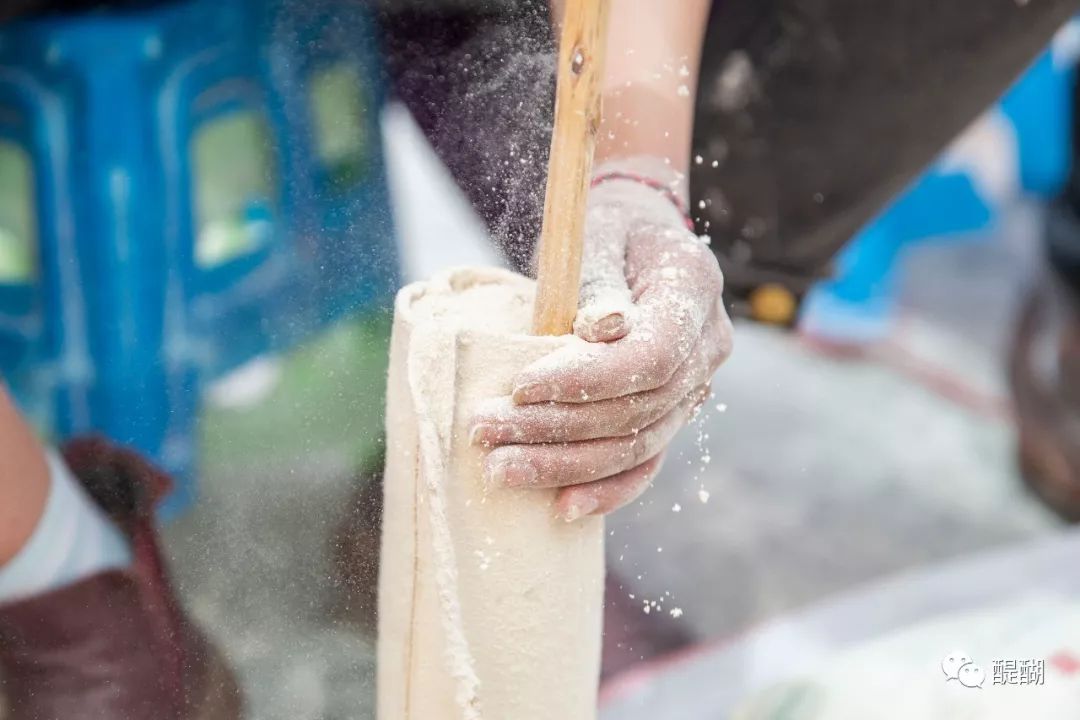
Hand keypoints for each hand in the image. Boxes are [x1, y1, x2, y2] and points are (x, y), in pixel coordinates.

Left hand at [471, 157, 732, 520]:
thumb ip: (597, 279)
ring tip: (500, 468)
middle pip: (639, 408)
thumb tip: (597, 329)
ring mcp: (694, 385)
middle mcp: (707, 345)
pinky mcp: (670, 412)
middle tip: (485, 430)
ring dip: (566, 463)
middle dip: (557, 427)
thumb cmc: (607, 228)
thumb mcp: (597, 232)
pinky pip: (646, 460)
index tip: (521, 385)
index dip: (586, 380)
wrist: (636, 238)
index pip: (651, 356)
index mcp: (694, 289)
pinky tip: (563, 507)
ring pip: (637, 443)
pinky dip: (607, 487)